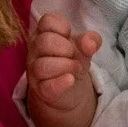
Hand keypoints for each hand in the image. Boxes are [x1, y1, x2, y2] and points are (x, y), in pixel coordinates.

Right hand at [26, 12, 100, 126]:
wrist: (65, 104)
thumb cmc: (73, 69)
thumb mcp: (83, 54)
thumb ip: (87, 44)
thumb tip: (91, 40)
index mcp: (47, 39)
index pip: (48, 22)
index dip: (63, 29)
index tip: (74, 40)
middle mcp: (37, 55)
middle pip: (44, 41)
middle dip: (65, 48)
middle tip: (76, 60)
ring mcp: (36, 76)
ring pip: (41, 63)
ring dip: (63, 65)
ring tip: (75, 73)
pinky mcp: (42, 95)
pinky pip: (47, 86)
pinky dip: (60, 81)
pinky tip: (70, 81)